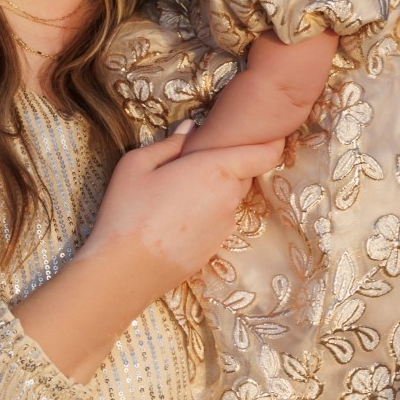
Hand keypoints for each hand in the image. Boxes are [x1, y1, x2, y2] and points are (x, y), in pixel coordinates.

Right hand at [81, 123, 281, 301]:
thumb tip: (189, 130)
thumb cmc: (127, 211)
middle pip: (245, 174)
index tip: (271, 133)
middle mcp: (229, 197)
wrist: (125, 270)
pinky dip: (206, 214)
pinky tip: (177, 217)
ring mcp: (225, 225)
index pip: (264, 154)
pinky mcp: (216, 246)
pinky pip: (219, 220)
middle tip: (199, 161)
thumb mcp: (137, 164)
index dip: (273, 142)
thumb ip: (169, 144)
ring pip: (230, 198)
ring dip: (215, 191)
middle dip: (230, 164)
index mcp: (216, 169)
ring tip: (179, 193)